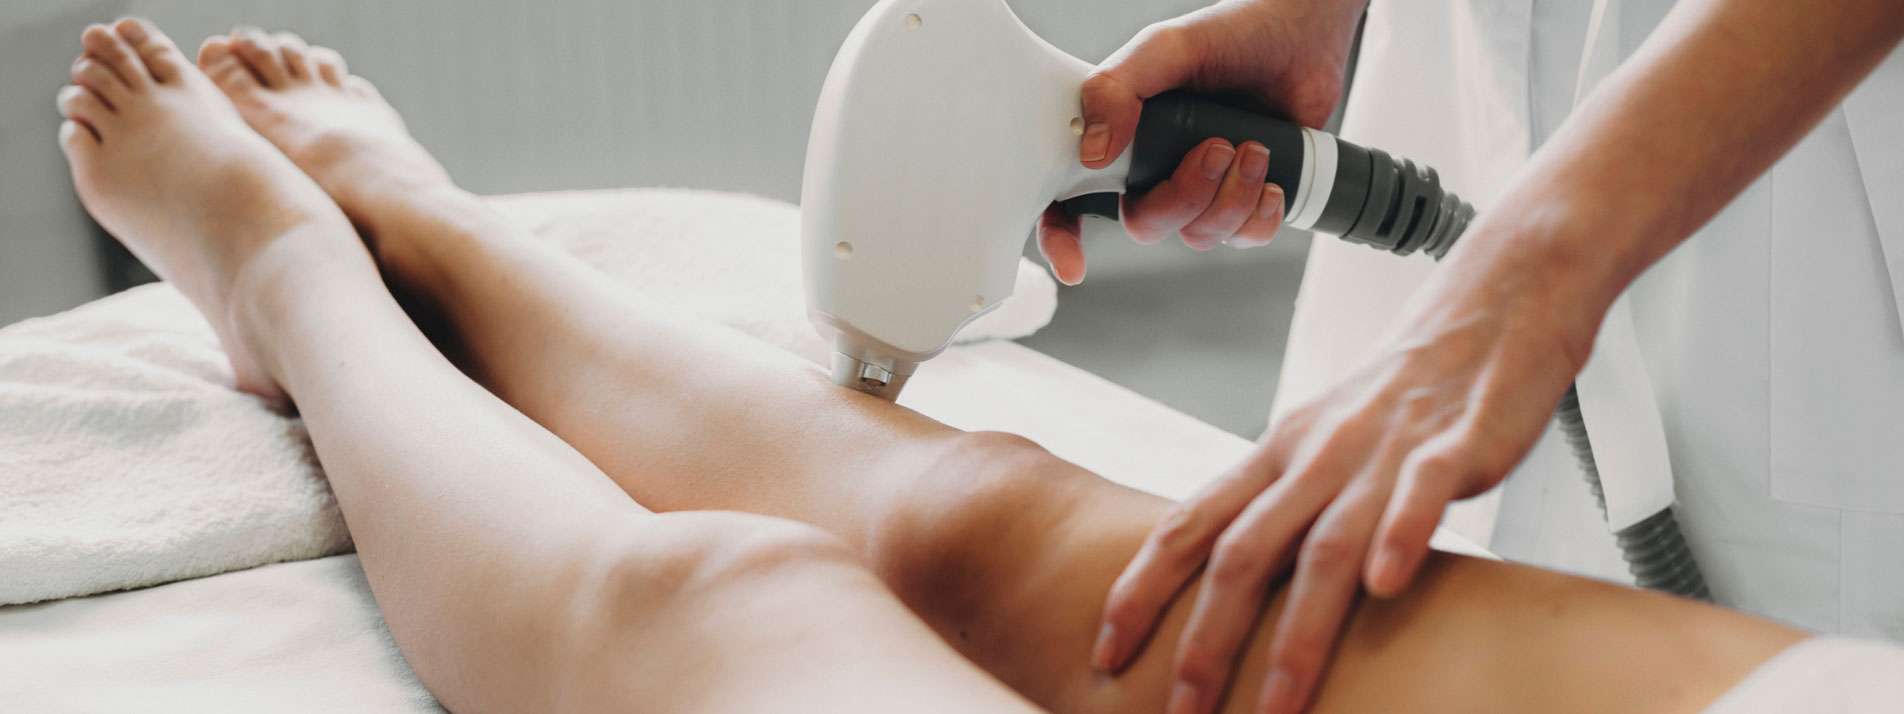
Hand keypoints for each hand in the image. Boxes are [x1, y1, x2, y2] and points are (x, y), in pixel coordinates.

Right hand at [1037, 0, 1364, 284]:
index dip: (1061, 236)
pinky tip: (1271, 179)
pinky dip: (1259, 215)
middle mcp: (1155, 167)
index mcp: (1121, 135)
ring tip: (1254, 147)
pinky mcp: (1244, 198)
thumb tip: (1094, 151)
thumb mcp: (1165, 48)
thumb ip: (1119, 89)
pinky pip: (1242, 238)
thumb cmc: (1231, 33)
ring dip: (1231, 197)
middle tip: (1217, 148)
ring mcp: (1200, 187)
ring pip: (1197, 234)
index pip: (1071, 196)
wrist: (1302, 34)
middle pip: (1145, 223)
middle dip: (1185, 196)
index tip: (1073, 262)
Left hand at [1090, 230, 1605, 713]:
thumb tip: (1232, 579)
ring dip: (1297, 635)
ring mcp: (1382, 451)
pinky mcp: (1456, 445)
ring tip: (1275, 706)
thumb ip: (1282, 507)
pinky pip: (1421, 492)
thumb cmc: (1406, 386)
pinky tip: (1385, 588)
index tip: (1104, 651)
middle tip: (1179, 711)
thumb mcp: (1323, 443)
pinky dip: (1399, 537)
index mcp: (1277, 454)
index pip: (1188, 524)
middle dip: (1206, 641)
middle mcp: (1316, 455)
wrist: (1494, 302)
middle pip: (1243, 553)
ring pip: (1325, 548)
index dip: (1141, 589)